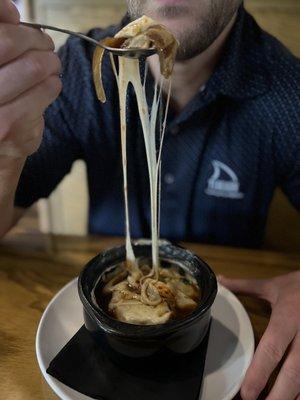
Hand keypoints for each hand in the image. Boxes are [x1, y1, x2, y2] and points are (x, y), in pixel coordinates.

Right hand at [0, 0, 61, 158]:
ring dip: (50, 63)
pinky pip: (47, 91)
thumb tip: (11, 11)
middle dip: (36, 40)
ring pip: (34, 67)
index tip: (22, 23)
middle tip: (45, 46)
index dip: (9, 21)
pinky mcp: (13, 126)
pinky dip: (54, 84)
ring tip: (51, 66)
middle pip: (11, 43)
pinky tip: (49, 86)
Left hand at [219, 271, 299, 399]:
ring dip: (294, 396)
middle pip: (294, 373)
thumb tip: (219, 281)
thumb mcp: (273, 285)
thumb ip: (245, 286)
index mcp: (288, 316)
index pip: (272, 348)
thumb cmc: (299, 286)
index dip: (260, 372)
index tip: (247, 393)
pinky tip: (296, 398)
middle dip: (279, 396)